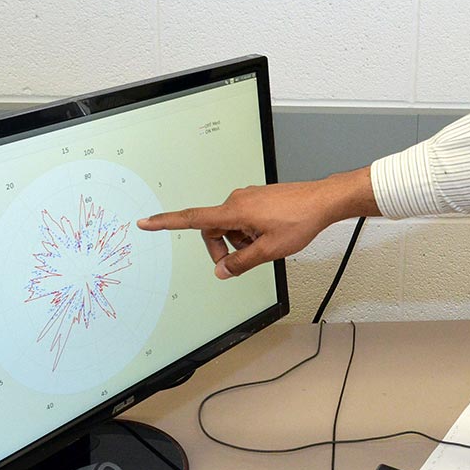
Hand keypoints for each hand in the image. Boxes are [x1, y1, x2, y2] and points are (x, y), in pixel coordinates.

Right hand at [136, 168, 377, 278]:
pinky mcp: (258, 198)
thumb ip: (242, 263)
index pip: (193, 219)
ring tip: (264, 245)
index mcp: (234, 211)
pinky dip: (249, 232)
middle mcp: (237, 200)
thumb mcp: (269, 250)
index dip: (167, 222)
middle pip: (213, 228)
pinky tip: (269, 236)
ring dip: (240, 240)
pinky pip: (243, 218)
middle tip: (240, 262)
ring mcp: (248, 198)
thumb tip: (222, 271)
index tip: (146, 223)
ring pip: (231, 225)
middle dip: (222, 248)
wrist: (323, 200)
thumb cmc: (300, 220)